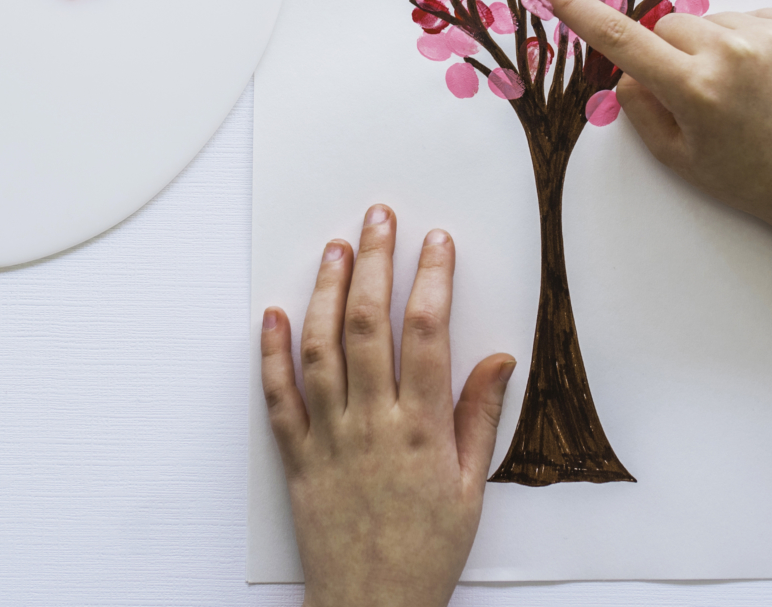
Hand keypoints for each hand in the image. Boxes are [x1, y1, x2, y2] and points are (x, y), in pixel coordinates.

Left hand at [260, 205, 515, 606]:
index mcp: (421, 430)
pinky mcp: (295, 454)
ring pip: (321, 348)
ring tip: (336, 248)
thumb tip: (500, 357)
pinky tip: (275, 313)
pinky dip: (271, 351)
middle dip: (376, 263)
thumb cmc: (425, 553)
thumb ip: (480, 416)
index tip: (437, 243)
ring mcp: (328, 436)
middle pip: (370, 325)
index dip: (432, 280)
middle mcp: (371, 424)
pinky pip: (277, 395)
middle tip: (381, 219)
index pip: (428, 335)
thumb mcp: (472, 488)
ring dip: (327, 292)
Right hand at [540, 0, 771, 238]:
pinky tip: (766, 79)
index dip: (579, 11)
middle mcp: (731, 53)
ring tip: (743, 92)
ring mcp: (769, 35)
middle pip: (667, 25)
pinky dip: (747, 41)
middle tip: (698, 94)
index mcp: (695, 89)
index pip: (620, 39)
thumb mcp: (679, 158)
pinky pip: (748, 17)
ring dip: (712, 46)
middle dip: (669, 51)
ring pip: (709, 20)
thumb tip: (627, 68)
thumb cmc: (751, 179)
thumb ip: (640, 108)